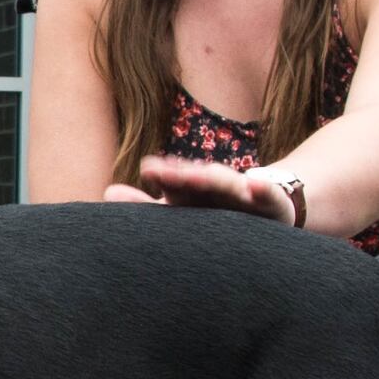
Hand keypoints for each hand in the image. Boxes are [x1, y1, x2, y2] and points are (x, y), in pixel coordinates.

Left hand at [110, 156, 296, 220]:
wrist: (269, 207)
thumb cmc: (216, 209)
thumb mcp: (182, 207)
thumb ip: (146, 206)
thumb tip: (106, 192)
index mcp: (196, 188)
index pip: (177, 181)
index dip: (165, 175)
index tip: (149, 169)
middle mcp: (219, 187)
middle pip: (199, 179)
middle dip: (181, 175)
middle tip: (160, 171)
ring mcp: (246, 194)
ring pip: (228, 185)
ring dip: (213, 178)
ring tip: (195, 174)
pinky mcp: (272, 204)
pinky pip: (269, 198)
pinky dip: (264, 190)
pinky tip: (255, 185)